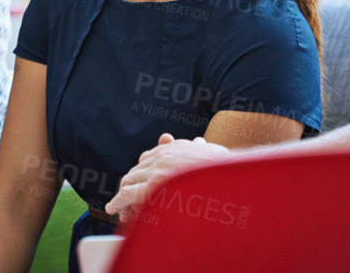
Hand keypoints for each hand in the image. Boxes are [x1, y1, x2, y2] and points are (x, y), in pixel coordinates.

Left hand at [105, 134, 230, 223]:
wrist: (235, 176)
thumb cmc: (227, 169)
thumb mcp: (210, 153)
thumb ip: (195, 148)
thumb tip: (191, 140)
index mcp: (175, 149)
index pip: (148, 159)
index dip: (141, 174)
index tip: (137, 185)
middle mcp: (163, 156)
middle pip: (137, 171)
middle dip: (130, 187)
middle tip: (125, 202)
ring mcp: (158, 172)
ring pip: (130, 183)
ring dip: (123, 197)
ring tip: (119, 210)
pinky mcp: (155, 187)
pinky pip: (129, 194)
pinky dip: (119, 202)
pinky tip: (114, 208)